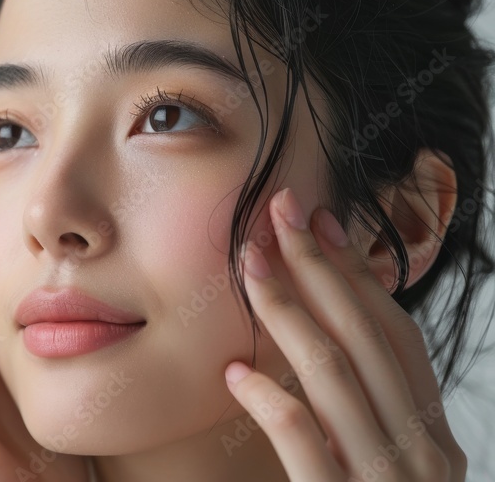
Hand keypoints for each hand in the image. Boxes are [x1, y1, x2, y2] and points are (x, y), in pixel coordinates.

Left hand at [224, 187, 467, 480]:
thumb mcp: (379, 463)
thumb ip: (358, 412)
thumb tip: (309, 342)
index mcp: (431, 435)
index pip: (394, 337)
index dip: (355, 276)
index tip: (318, 225)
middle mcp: (423, 453)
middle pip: (366, 341)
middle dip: (318, 270)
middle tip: (276, 214)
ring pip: (338, 379)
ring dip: (290, 313)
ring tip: (249, 266)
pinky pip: (311, 448)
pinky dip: (275, 405)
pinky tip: (238, 373)